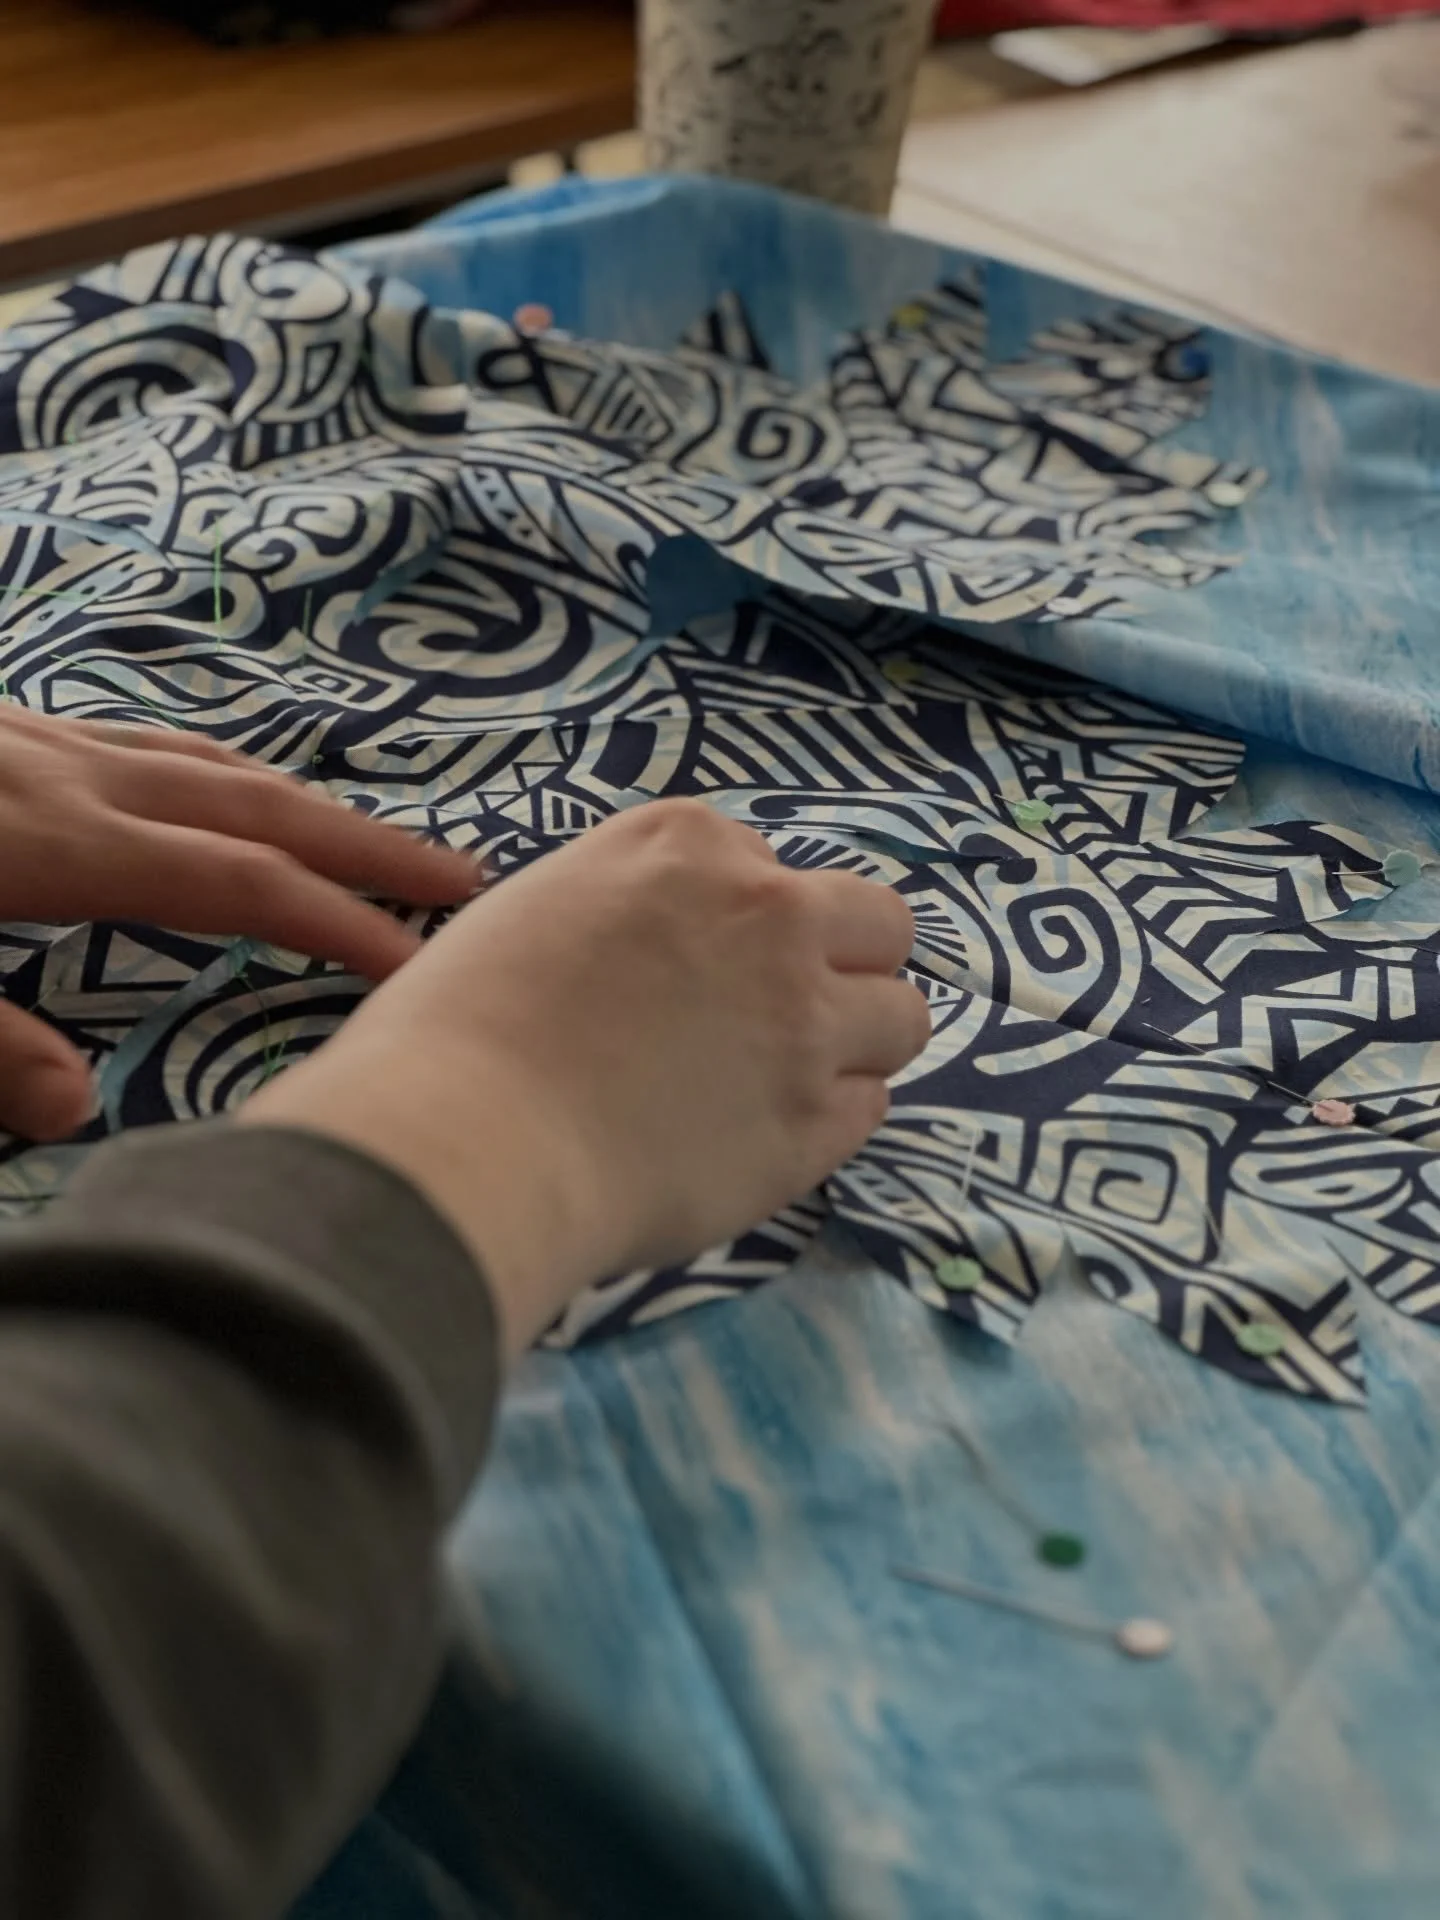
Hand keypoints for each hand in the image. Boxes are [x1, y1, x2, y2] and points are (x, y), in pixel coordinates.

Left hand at [0, 707, 477, 1142]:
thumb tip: (79, 1107)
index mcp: (56, 844)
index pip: (239, 883)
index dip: (340, 921)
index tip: (423, 965)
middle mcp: (74, 779)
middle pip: (255, 808)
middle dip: (368, 847)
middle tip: (464, 878)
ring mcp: (44, 740)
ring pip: (210, 765)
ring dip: (305, 805)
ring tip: (370, 839)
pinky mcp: (13, 726)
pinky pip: (152, 742)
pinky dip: (223, 772)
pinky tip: (225, 787)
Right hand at [243, 799, 929, 1356]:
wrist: (471, 1141)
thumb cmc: (458, 1028)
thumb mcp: (537, 908)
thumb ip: (627, 907)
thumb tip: (662, 951)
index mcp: (687, 847)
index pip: (767, 865)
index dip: (739, 918)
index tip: (700, 962)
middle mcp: (768, 917)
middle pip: (880, 924)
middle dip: (844, 963)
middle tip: (784, 1013)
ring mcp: (805, 1024)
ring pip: (903, 1018)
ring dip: (857, 1044)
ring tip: (786, 1082)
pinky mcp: (816, 1125)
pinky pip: (871, 1110)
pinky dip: (830, 1122)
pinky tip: (762, 1138)